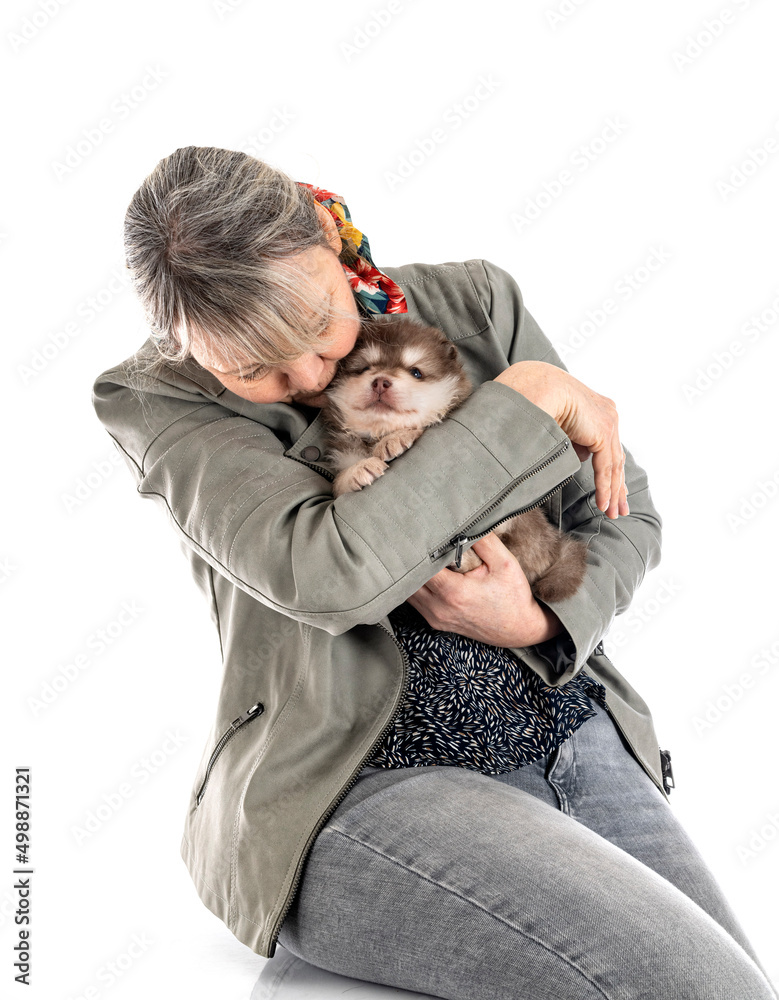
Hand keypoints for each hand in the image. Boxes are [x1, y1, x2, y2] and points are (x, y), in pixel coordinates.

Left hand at [406, 534, 564, 646]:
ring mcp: (435, 617)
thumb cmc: (513, 597)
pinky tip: (428, 573)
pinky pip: (415, 601)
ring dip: (413, 574)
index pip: (421, 566)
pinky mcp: (435, 622)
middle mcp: (439, 607)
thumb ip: (483, 540)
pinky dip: (416, 586)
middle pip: (409, 579)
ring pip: (408, 592)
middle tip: (417, 541)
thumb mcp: (505, 563)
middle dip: (411, 559)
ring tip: (422, 556)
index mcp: (454, 593)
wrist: (519, 630)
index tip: (421, 534)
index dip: (418, 548)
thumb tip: (465, 522)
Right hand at [494, 361, 628, 519]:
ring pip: (613, 466)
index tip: (614, 490)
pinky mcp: (604, 433)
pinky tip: (604, 504)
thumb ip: (570, 440)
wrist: (537, 388)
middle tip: (619, 507)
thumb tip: (576, 457)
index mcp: (599, 410)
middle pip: (616, 459)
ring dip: (613, 492)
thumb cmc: (538, 401)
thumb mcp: (558, 424)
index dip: (611, 471)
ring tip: (613, 513)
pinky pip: (606, 467)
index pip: (609, 448)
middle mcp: (609, 415)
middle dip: (617, 486)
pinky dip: (604, 487)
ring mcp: (609, 423)